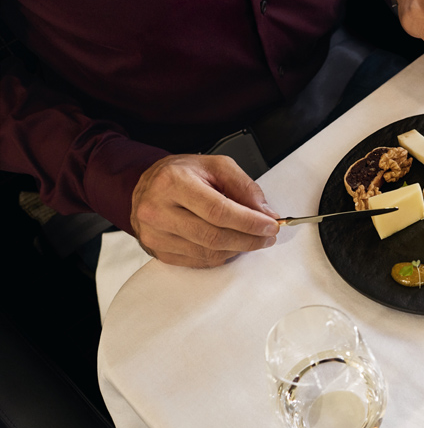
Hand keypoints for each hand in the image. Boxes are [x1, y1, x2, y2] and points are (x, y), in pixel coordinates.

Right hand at [130, 154, 279, 267]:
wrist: (148, 186)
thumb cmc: (183, 174)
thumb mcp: (217, 166)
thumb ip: (244, 187)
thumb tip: (266, 213)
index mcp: (172, 182)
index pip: (218, 210)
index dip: (249, 222)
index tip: (271, 226)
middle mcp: (157, 210)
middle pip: (213, 236)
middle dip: (248, 239)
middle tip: (268, 237)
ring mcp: (154, 234)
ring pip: (207, 253)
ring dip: (237, 249)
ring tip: (252, 239)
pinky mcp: (157, 250)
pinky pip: (198, 261)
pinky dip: (221, 256)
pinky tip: (230, 245)